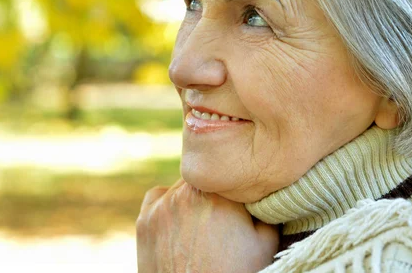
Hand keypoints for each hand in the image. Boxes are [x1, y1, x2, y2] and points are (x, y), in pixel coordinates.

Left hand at [136, 179, 278, 272]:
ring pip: (182, 186)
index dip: (236, 186)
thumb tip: (263, 187)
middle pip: (205, 178)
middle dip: (214, 192)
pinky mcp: (144, 222)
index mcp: (219, 192)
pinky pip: (157, 197)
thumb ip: (265, 206)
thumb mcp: (267, 241)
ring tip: (202, 225)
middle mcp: (187, 192)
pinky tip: (178, 221)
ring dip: (192, 196)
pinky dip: (166, 204)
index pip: (228, 171)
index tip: (240, 202)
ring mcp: (161, 206)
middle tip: (222, 218)